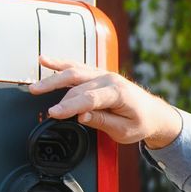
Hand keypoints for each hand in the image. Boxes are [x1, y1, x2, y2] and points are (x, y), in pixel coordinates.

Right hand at [31, 56, 182, 147]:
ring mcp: (103, 75)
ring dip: (53, 79)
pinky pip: (77, 67)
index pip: (89, 99)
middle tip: (42, 104)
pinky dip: (60, 64)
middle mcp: (110, 80)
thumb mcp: (124, 130)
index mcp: (119, 93)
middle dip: (58, 96)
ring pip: (74, 72)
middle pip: (78, 85)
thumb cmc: (142, 122)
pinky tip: (45, 61)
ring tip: (36, 87)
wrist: (154, 114)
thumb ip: (102, 122)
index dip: (70, 107)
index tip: (54, 114)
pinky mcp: (98, 74)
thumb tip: (82, 116)